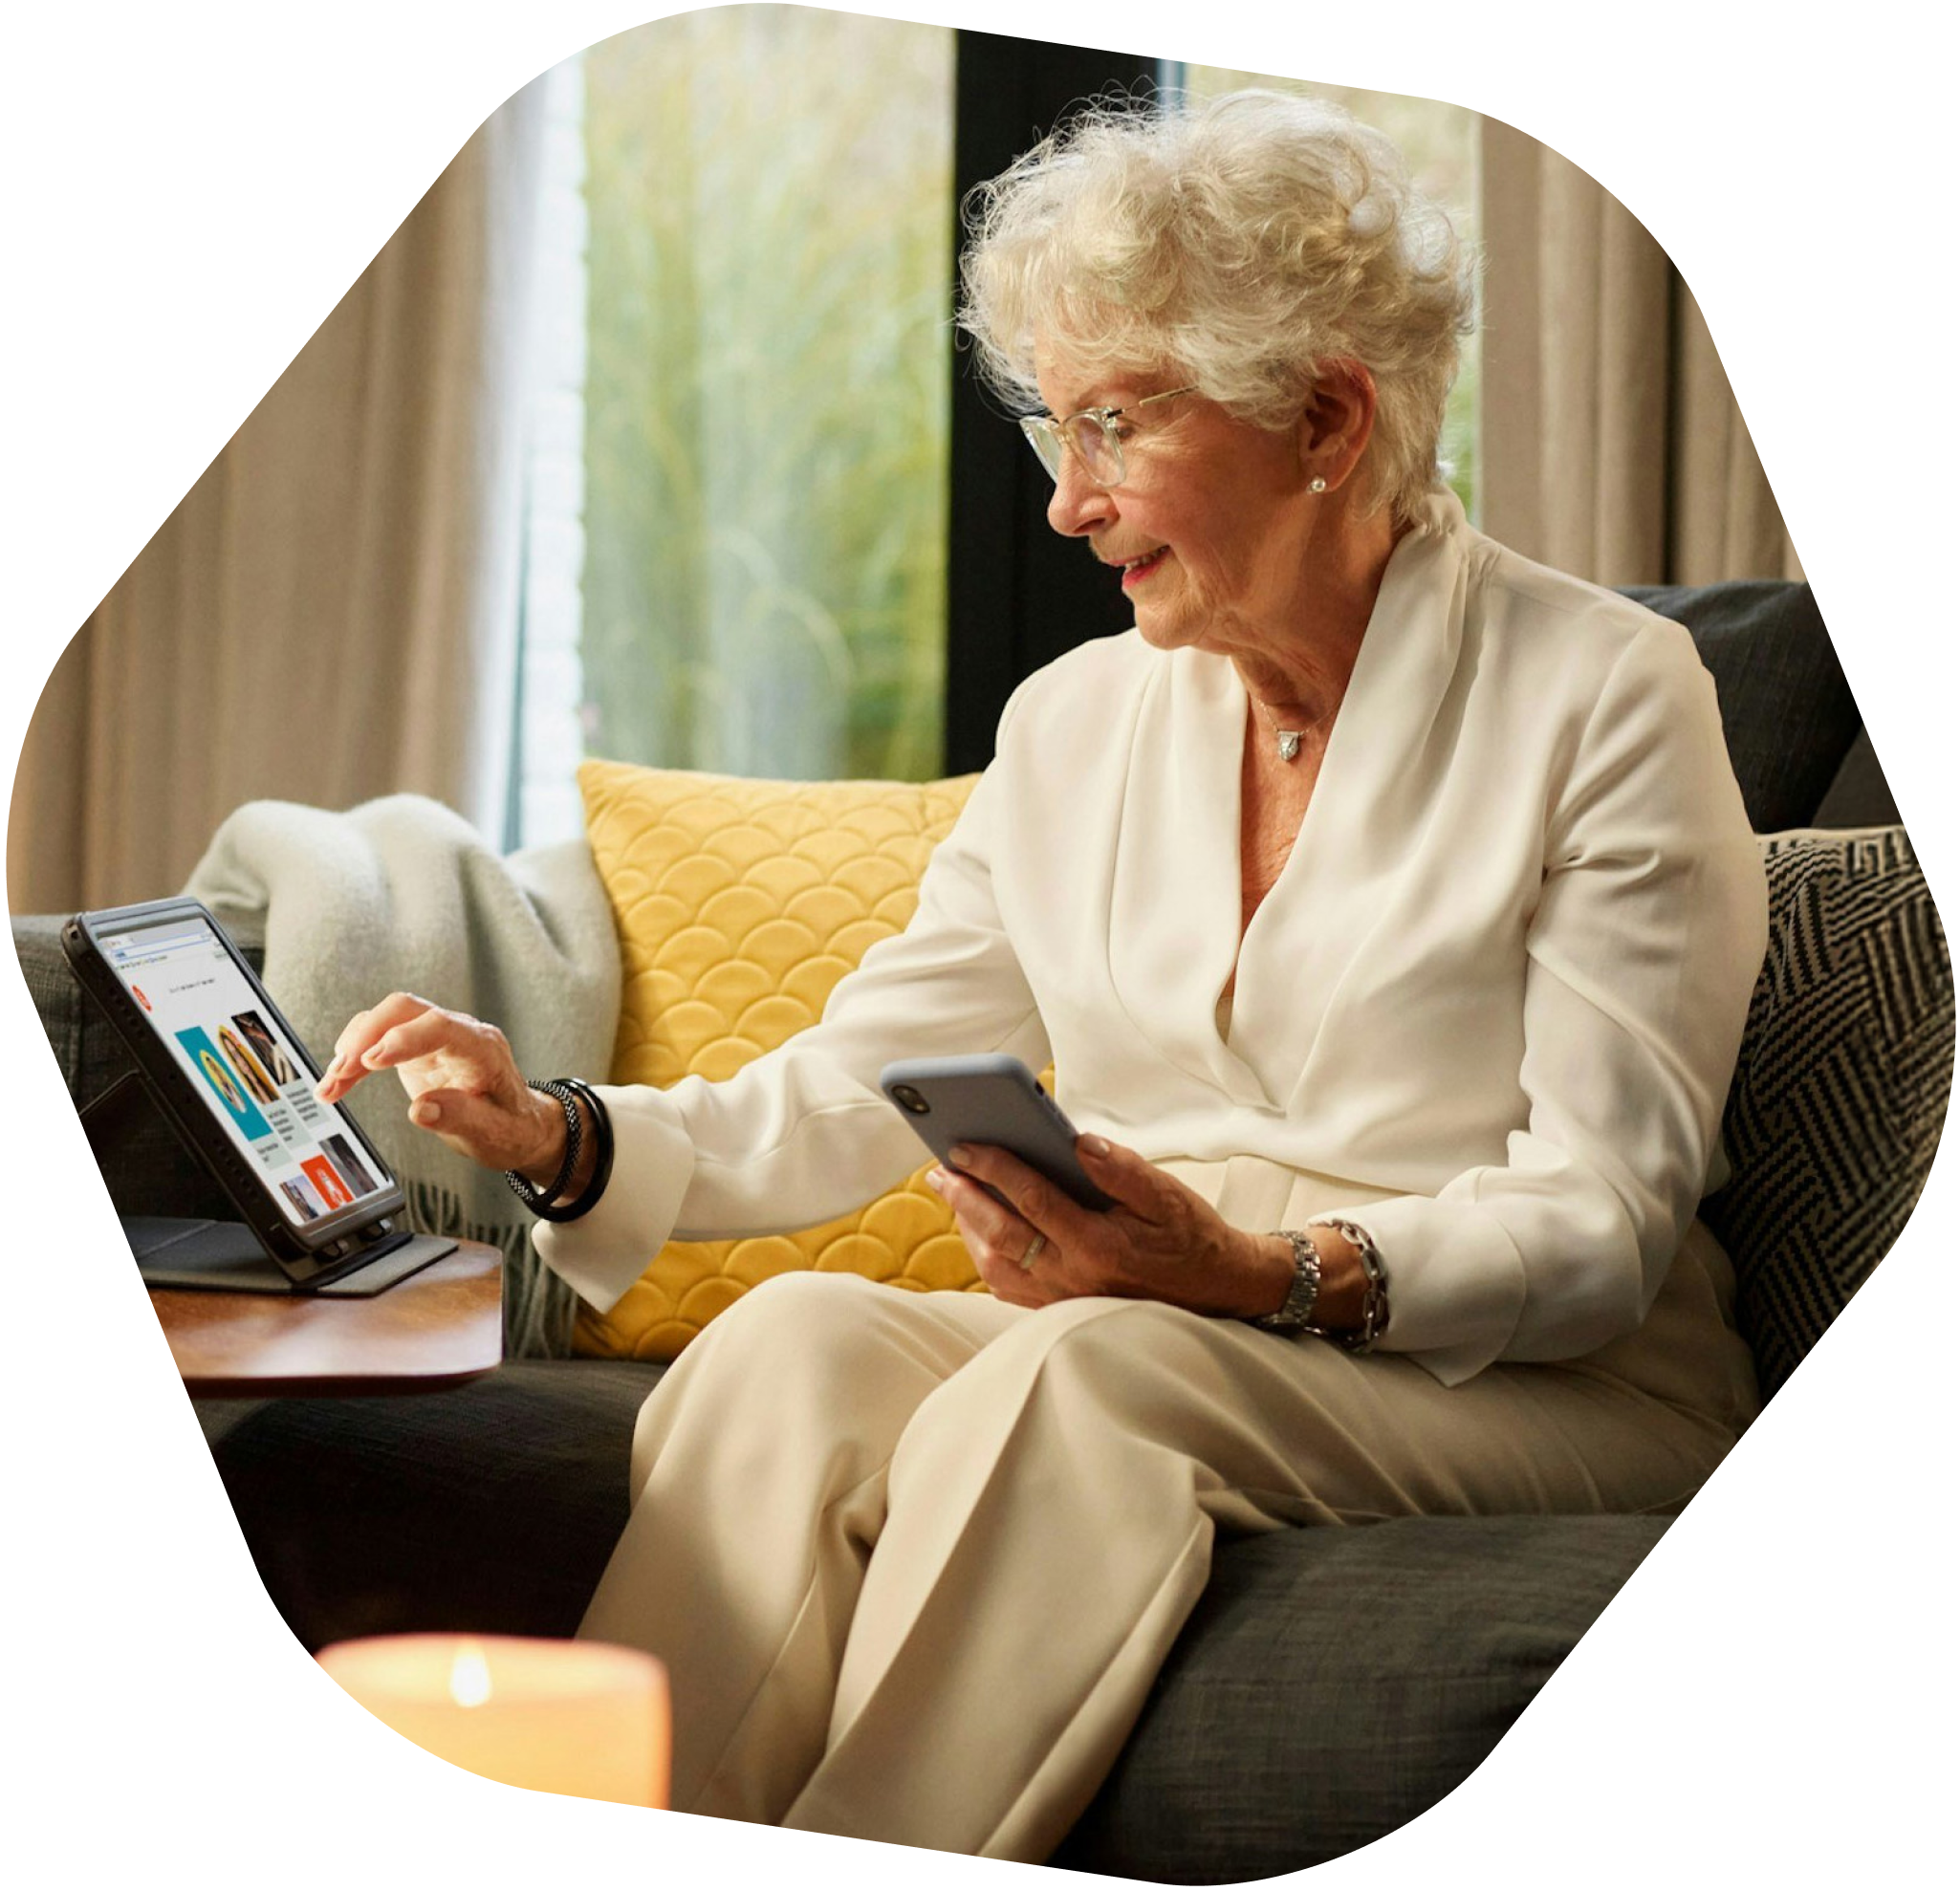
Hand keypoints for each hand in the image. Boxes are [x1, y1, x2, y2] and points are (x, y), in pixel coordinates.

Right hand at [315, 992, 563, 1180]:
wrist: (519, 1124)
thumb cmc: (511, 1127)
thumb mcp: (493, 1132)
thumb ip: (461, 1118)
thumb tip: (421, 1109)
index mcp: (483, 1049)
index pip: (441, 1026)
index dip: (403, 1038)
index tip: (371, 1061)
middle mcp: (458, 1033)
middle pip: (405, 1009)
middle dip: (367, 1035)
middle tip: (341, 1071)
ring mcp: (435, 1037)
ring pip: (385, 1021)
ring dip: (352, 1048)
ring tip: (329, 1086)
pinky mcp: (416, 1048)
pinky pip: (378, 1042)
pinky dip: (354, 1062)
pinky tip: (335, 1084)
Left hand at [927, 1134, 1295, 1316]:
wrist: (1213, 1292)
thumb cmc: (1188, 1237)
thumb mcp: (1166, 1195)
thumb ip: (1123, 1169)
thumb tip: (1079, 1141)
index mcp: (1098, 1246)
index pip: (1032, 1200)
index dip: (995, 1168)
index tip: (965, 1144)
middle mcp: (1073, 1278)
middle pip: (1001, 1235)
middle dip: (965, 1198)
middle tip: (940, 1167)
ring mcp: (1062, 1299)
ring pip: (996, 1264)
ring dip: (969, 1226)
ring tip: (952, 1189)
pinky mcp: (1059, 1309)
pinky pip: (1007, 1285)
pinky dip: (985, 1254)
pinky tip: (978, 1227)